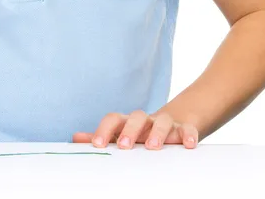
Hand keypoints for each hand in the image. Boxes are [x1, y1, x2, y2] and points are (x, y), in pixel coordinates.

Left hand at [72, 110, 198, 149]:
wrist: (172, 125)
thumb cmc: (141, 134)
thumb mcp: (122, 136)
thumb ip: (102, 137)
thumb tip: (76, 138)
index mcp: (127, 122)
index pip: (113, 119)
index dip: (104, 129)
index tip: (97, 144)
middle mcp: (145, 120)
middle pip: (136, 117)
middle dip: (130, 131)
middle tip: (124, 146)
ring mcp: (165, 123)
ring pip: (161, 121)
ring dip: (157, 132)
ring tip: (153, 146)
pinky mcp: (184, 129)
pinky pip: (187, 129)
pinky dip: (188, 135)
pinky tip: (189, 145)